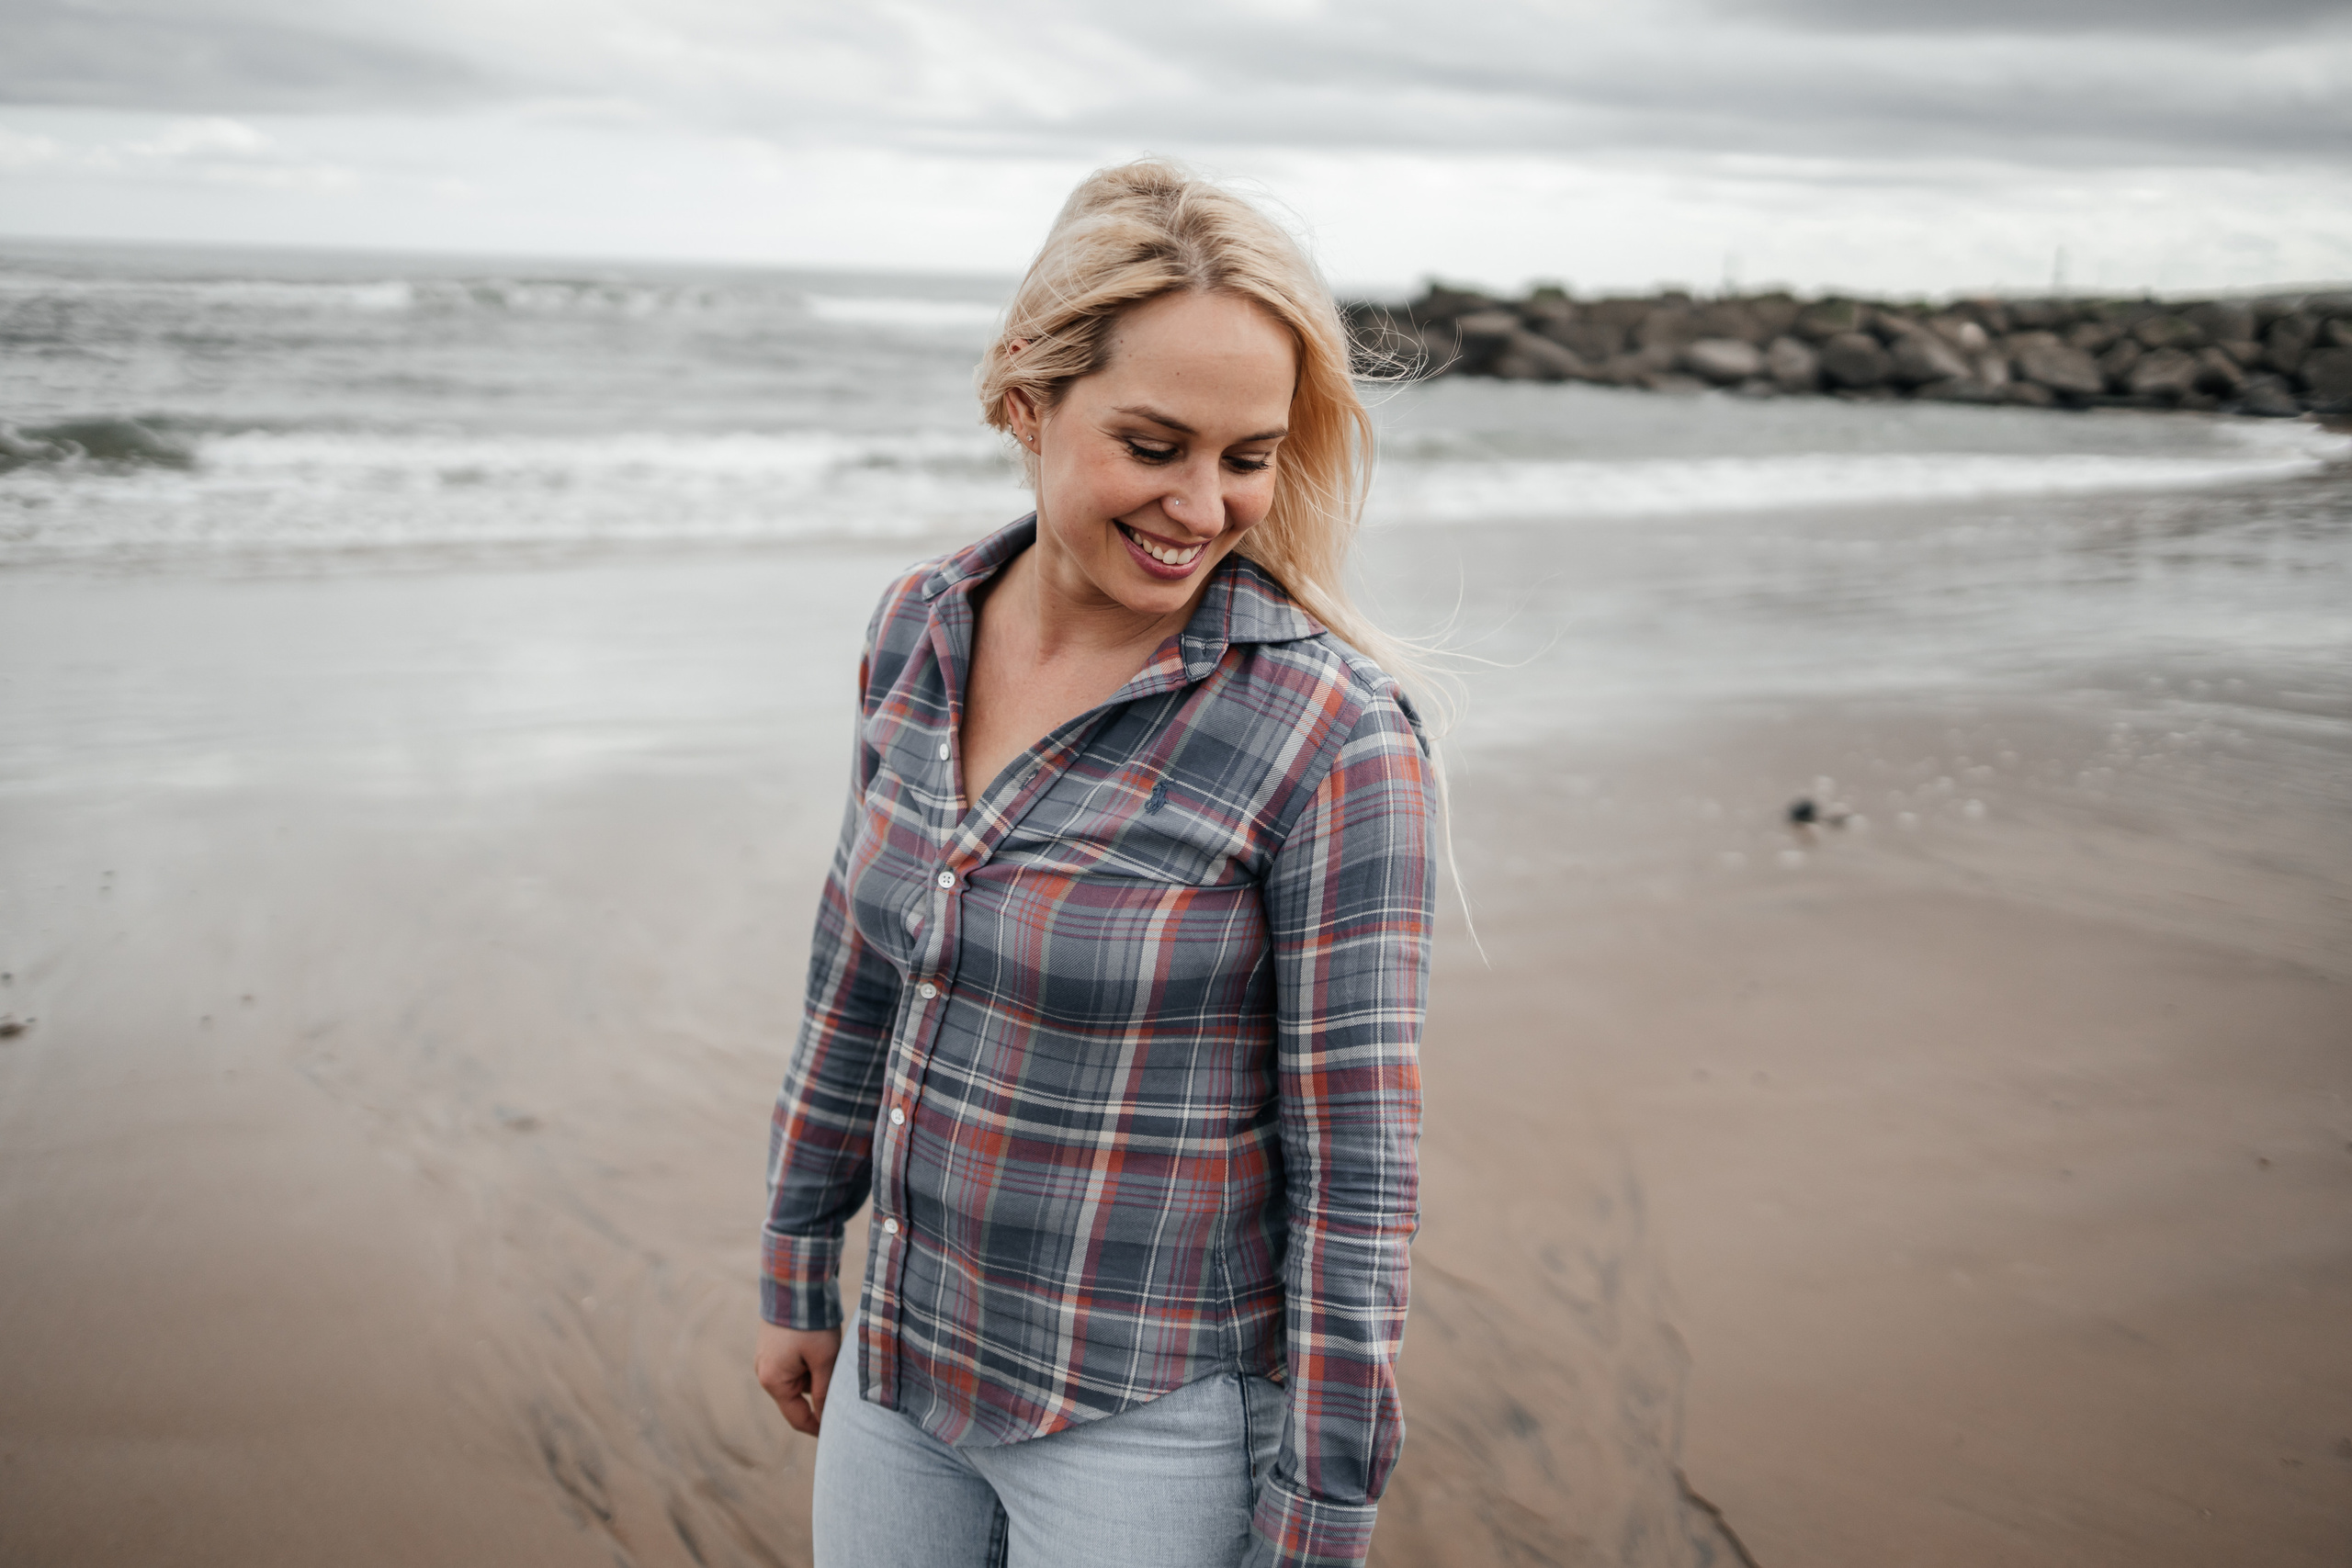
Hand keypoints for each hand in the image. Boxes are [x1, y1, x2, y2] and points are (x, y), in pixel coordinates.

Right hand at [755, 1321, 843, 1436]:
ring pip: (799, 1379)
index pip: (798, 1418)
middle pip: (799, 1397)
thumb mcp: (824, 1359)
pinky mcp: (772, 1346)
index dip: (818, 1428)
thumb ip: (825, 1391)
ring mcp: (766, 1358)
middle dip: (821, 1390)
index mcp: (774, 1381)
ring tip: (830, 1350)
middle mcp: (764, 1373)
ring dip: (816, 1372)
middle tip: (840, 1375)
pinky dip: (810, 1360)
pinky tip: (820, 1343)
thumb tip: (826, 1417)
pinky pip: (794, 1364)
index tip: (837, 1434)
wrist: (793, 1283)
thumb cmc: (810, 1323)